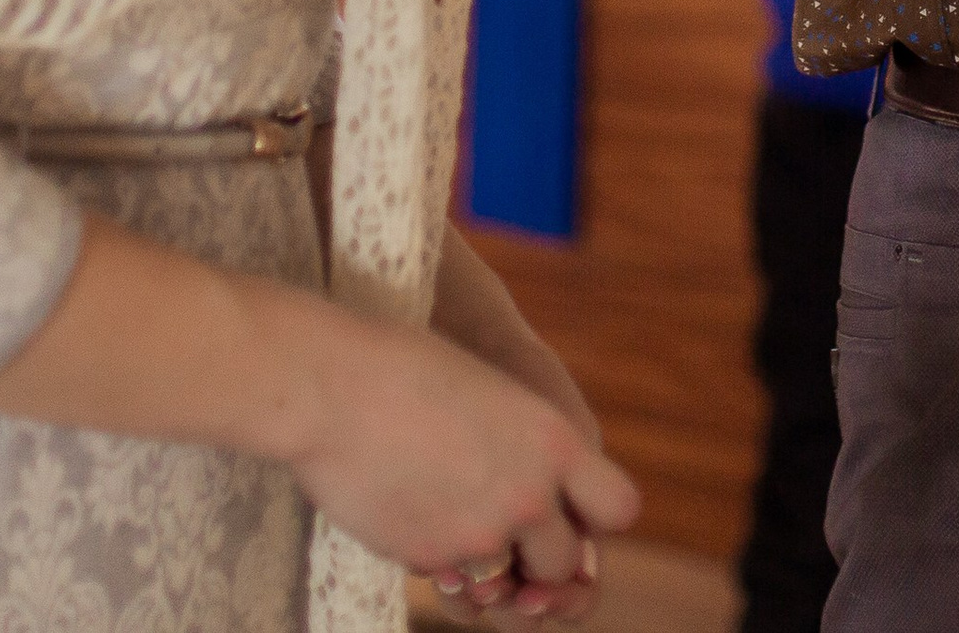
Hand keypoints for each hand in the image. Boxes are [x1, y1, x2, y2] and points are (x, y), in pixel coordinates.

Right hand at [425, 227, 608, 616]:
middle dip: (539, 557)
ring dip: (491, 572)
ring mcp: (482, 535)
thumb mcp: (500, 400)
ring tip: (458, 525)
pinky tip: (417, 518)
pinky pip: (454, 582)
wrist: (339, 388)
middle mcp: (532, 495)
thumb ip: (530, 454)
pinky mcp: (432, 560)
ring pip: (507, 586)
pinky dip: (442, 564)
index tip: (569, 508)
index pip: (619, 508)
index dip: (594, 515)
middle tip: (507, 531)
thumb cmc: (417, 372)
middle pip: (564, 562)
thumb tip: (544, 508)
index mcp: (558, 441)